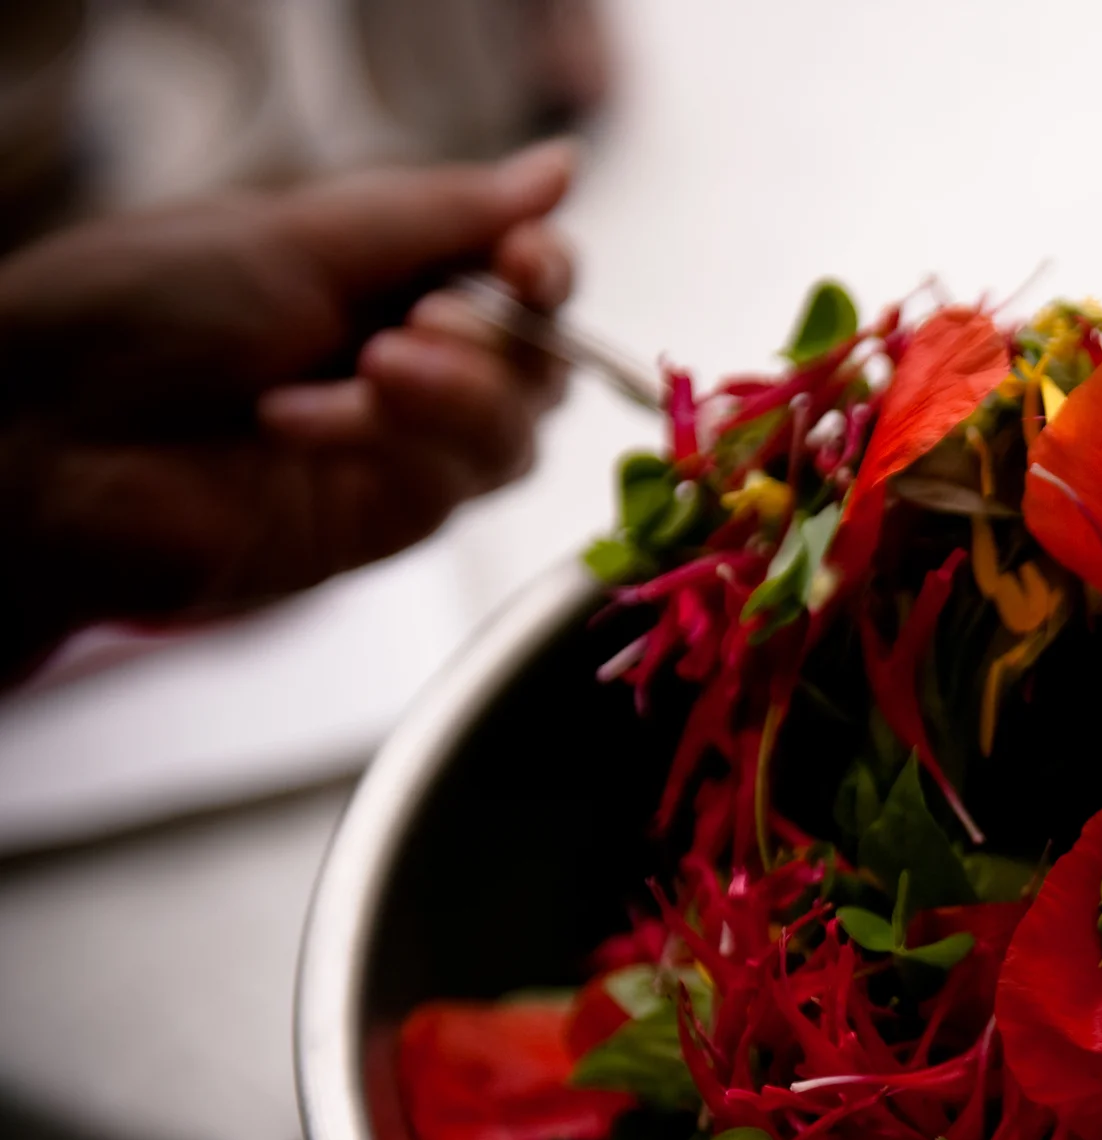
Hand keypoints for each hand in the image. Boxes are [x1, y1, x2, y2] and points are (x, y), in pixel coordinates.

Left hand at [0, 141, 578, 679]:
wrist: (41, 439)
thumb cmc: (136, 316)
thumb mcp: (298, 234)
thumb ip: (441, 212)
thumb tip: (561, 168)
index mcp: (387, 275)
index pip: (522, 276)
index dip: (544, 270)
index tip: (525, 262)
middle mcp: (407, 361)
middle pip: (542, 364)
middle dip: (504, 339)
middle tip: (426, 321)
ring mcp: (400, 449)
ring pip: (515, 435)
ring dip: (459, 395)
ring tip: (373, 367)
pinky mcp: (380, 520)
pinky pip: (448, 486)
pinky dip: (386, 443)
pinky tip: (296, 422)